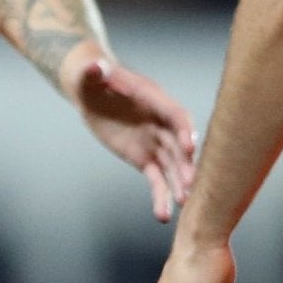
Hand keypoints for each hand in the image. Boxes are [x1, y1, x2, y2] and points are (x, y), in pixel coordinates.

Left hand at [64, 48, 196, 222]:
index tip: (189, 147)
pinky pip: (156, 180)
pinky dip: (160, 196)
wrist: (91, 91)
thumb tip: (94, 66)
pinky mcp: (144, 159)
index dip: (183, 130)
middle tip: (192, 184)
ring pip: (172, 167)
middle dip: (186, 163)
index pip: (176, 116)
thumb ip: (95, 72)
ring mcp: (155, 143)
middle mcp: (161, 124)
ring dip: (179, 183)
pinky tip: (162, 215)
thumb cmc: (93, 77)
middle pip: (179, 146)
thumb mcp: (90, 74)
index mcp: (155, 101)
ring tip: (184, 204)